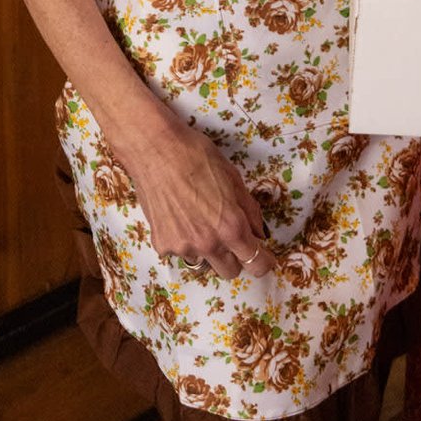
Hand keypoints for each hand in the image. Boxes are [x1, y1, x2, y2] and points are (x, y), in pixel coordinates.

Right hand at [115, 113, 274, 279]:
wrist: (156, 149)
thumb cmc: (198, 156)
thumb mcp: (233, 177)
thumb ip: (250, 210)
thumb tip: (260, 234)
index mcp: (231, 227)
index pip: (256, 264)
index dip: (263, 261)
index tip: (263, 257)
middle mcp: (208, 244)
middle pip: (230, 272)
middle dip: (234, 257)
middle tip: (228, 234)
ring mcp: (182, 248)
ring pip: (203, 261)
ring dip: (206, 248)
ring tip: (197, 218)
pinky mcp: (161, 245)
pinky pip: (179, 251)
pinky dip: (182, 239)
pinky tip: (177, 214)